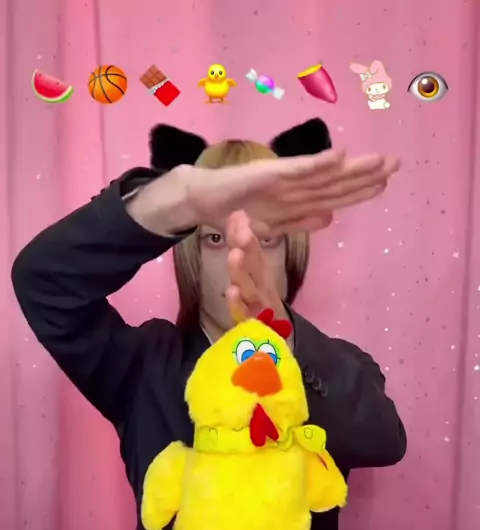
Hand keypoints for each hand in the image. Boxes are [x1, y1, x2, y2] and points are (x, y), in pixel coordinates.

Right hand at [185, 149, 399, 234]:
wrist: (202, 201)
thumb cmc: (234, 212)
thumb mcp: (272, 225)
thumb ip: (300, 221)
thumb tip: (330, 218)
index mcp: (297, 199)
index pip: (335, 194)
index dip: (360, 190)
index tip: (385, 184)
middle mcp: (295, 186)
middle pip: (337, 182)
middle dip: (366, 174)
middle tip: (396, 163)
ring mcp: (283, 179)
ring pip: (325, 175)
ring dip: (352, 167)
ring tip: (380, 160)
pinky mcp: (269, 174)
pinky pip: (298, 170)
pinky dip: (319, 163)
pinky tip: (340, 155)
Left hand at [226, 211, 286, 323]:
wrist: (281, 350)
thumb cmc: (265, 314)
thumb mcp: (256, 285)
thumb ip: (247, 258)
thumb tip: (237, 221)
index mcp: (263, 279)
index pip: (254, 253)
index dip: (246, 234)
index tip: (237, 214)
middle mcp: (264, 290)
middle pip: (256, 268)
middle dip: (248, 247)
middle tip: (241, 228)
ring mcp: (261, 310)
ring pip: (251, 289)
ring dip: (242, 272)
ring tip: (235, 255)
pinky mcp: (257, 330)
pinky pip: (246, 317)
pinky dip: (239, 305)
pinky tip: (232, 293)